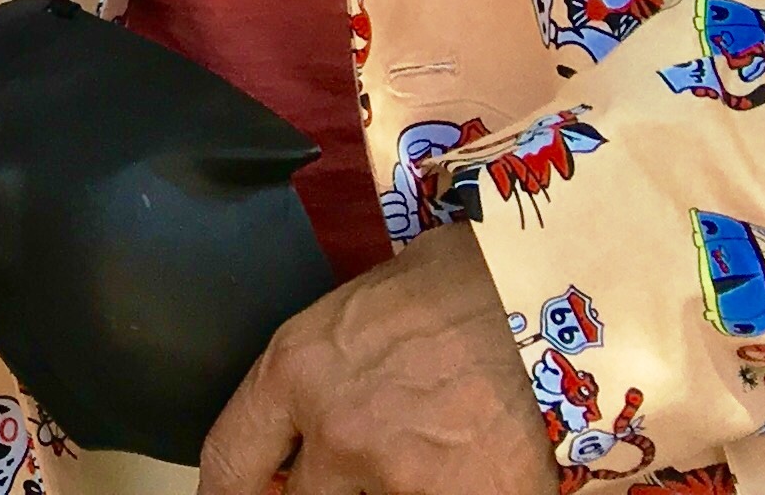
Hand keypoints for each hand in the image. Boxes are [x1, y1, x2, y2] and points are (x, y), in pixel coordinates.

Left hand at [198, 225, 556, 494]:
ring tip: (415, 457)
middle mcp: (335, 431)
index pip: (228, 458)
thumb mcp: (346, 319)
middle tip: (343, 476)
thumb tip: (295, 437)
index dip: (224, 491)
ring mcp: (398, 476)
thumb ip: (311, 381)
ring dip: (381, 493)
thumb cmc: (450, 290)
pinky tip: (458, 472)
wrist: (541, 296)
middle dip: (312, 494)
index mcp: (294, 371)